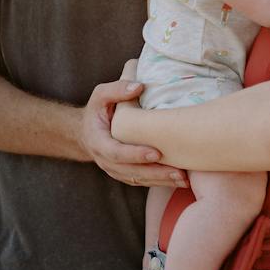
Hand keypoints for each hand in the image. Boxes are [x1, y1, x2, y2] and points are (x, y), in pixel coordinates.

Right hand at [80, 71, 183, 187]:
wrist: (86, 132)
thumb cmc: (97, 111)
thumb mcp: (100, 96)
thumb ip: (116, 90)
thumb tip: (139, 87)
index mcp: (99, 142)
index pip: (116, 152)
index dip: (135, 154)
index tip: (157, 153)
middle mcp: (105, 161)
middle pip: (131, 171)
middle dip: (155, 173)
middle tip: (178, 172)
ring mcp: (115, 170)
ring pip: (139, 179)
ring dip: (161, 180)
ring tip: (183, 179)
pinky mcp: (125, 174)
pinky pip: (142, 181)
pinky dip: (160, 182)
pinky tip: (178, 181)